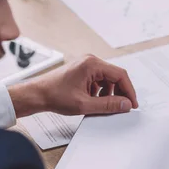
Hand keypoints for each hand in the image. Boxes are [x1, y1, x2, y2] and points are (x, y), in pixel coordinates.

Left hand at [8, 54, 138, 117]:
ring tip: (103, 106)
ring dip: (109, 93)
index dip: (129, 91)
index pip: (120, 75)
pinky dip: (100, 92)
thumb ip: (108, 105)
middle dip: (119, 93)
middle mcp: (90, 61)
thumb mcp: (85, 104)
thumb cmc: (55, 95)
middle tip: (122, 108)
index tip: (132, 104)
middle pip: (115, 76)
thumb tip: (126, 105)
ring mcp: (86, 65)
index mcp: (92, 64)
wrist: (36, 94)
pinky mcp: (82, 72)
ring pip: (107, 80)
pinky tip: (94, 101)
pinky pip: (98, 81)